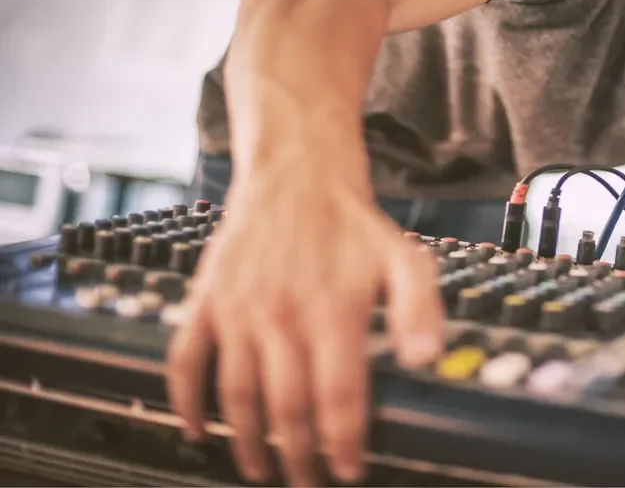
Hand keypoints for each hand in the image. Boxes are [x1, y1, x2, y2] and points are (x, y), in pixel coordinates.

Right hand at [165, 167, 444, 485]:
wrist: (297, 178)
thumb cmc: (352, 227)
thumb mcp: (405, 260)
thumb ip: (421, 310)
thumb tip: (427, 359)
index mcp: (333, 313)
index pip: (338, 398)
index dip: (343, 443)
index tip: (348, 471)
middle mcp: (282, 317)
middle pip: (287, 408)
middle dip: (298, 455)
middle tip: (306, 480)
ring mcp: (239, 312)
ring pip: (237, 395)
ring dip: (247, 440)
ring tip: (261, 468)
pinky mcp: (207, 302)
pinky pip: (186, 361)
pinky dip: (186, 401)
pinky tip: (198, 429)